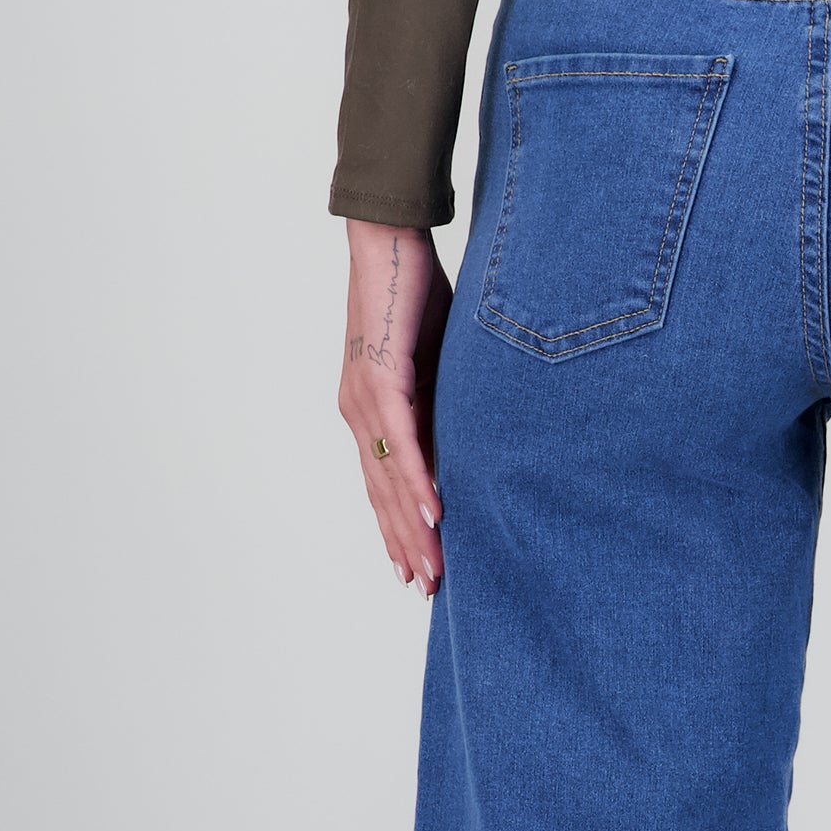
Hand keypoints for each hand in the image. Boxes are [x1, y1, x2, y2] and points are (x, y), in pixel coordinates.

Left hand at [339, 222, 449, 592]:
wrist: (388, 241)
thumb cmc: (414, 295)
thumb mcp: (437, 364)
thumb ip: (444, 404)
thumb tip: (471, 438)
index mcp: (370, 411)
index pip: (384, 484)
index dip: (399, 528)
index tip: (417, 568)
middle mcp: (359, 412)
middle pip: (384, 495)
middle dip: (406, 545)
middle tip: (427, 589)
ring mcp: (364, 399)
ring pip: (390, 480)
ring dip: (414, 529)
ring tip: (433, 569)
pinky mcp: (380, 380)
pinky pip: (401, 444)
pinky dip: (417, 483)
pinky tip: (434, 516)